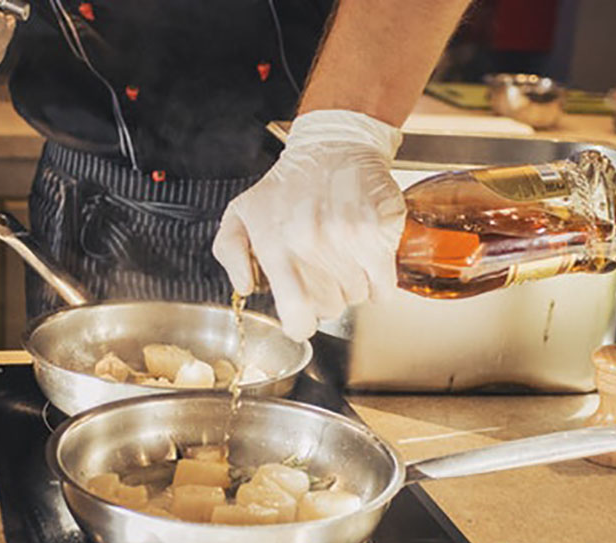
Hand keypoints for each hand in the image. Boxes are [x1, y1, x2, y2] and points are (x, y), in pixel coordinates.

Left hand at [213, 110, 405, 341]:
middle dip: (327, 296)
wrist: (333, 145)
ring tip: (342, 255)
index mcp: (275, 245)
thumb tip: (244, 287)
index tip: (303, 319)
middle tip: (323, 269)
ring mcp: (348, 239)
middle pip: (330, 308)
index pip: (296, 314)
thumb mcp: (241, 213)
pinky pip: (385, 285)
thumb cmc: (286, 185)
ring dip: (352, 285)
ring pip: (357, 297)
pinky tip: (367, 260)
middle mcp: (311, 244)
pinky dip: (379, 281)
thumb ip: (230, 253)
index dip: (301, 325)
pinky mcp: (379, 232)